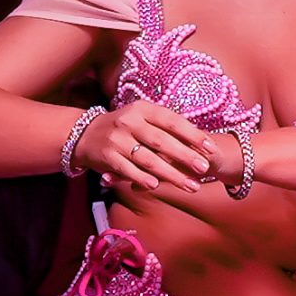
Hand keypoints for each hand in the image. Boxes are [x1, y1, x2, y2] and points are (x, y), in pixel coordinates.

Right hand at [78, 99, 216, 199]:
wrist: (85, 134)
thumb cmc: (125, 128)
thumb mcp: (143, 118)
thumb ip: (166, 127)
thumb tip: (201, 141)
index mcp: (143, 109)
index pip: (172, 121)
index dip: (193, 135)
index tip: (211, 148)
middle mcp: (130, 121)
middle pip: (162, 141)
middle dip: (185, 157)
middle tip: (204, 169)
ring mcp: (117, 139)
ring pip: (148, 159)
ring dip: (171, 175)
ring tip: (190, 186)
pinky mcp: (107, 156)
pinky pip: (129, 170)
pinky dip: (143, 179)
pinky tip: (157, 186)